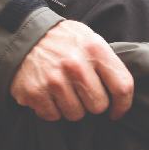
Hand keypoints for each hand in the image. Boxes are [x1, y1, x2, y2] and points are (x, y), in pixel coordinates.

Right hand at [10, 21, 133, 121]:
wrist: (25, 33)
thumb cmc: (64, 40)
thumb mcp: (90, 38)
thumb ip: (106, 62)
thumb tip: (123, 92)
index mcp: (94, 49)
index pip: (122, 86)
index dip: (123, 105)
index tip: (117, 111)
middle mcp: (75, 64)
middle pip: (98, 106)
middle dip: (92, 104)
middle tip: (82, 92)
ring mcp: (54, 79)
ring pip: (76, 114)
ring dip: (71, 107)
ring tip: (64, 91)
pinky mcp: (35, 92)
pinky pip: (53, 116)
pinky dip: (51, 109)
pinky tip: (48, 93)